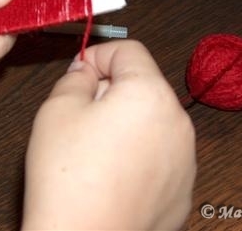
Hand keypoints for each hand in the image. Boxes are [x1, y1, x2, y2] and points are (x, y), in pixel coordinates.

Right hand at [23, 40, 195, 230]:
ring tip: (93, 151)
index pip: (129, 49)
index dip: (98, 55)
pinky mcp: (182, 190)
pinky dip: (138, 155)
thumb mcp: (56, 110)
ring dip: (126, 123)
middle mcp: (178, 122)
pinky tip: (110, 176)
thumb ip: (75, 78)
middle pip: (143, 85)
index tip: (79, 74)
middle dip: (112, 91)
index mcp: (149, 94)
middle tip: (79, 115)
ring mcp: (185, 160)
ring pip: (152, 121)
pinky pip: (160, 156)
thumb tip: (87, 72)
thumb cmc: (67, 178)